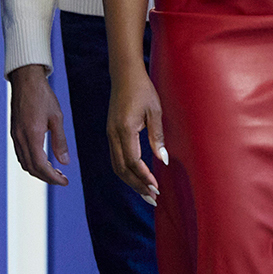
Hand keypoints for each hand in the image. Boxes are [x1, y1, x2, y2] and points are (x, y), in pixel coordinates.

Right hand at [8, 65, 71, 185]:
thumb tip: (65, 162)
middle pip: (31, 168)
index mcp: (32, 135)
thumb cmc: (43, 96)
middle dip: (46, 177)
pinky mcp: (14, 132)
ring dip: (38, 171)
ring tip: (54, 172)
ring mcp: (15, 136)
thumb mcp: (56, 118)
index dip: (52, 177)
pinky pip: (21, 154)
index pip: (40, 165)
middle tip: (62, 179)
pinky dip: (31, 163)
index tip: (65, 181)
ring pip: (24, 163)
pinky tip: (43, 160)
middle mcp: (20, 138)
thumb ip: (60, 141)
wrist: (25, 81)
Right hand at [106, 70, 167, 202]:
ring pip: (117, 166)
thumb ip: (158, 136)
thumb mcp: (155, 111)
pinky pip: (116, 158)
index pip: (133, 161)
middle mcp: (113, 135)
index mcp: (124, 129)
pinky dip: (126, 171)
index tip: (156, 187)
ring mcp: (110, 135)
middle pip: (122, 169)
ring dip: (131, 181)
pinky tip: (137, 178)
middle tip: (153, 198)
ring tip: (146, 193)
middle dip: (137, 185)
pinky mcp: (111, 133)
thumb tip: (163, 160)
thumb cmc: (143, 90)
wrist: (124, 75)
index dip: (144, 177)